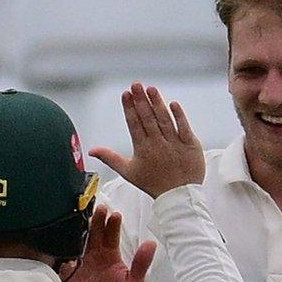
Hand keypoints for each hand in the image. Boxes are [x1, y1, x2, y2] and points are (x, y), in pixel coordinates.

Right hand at [60, 205, 156, 281]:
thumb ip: (141, 264)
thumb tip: (151, 244)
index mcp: (109, 257)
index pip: (111, 236)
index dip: (113, 224)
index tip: (115, 215)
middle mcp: (93, 257)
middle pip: (94, 234)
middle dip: (97, 220)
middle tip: (100, 209)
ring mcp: (79, 264)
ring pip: (78, 242)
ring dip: (81, 230)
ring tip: (83, 218)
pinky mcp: (66, 274)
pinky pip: (62, 260)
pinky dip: (63, 252)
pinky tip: (66, 244)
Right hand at [90, 83, 204, 197]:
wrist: (178, 197)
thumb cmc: (153, 183)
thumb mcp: (129, 172)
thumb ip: (110, 158)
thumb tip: (91, 151)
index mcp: (142, 149)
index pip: (134, 124)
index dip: (130, 108)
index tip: (126, 93)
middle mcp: (158, 144)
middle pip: (148, 119)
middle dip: (141, 101)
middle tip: (136, 84)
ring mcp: (174, 144)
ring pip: (165, 120)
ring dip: (157, 103)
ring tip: (150, 89)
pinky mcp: (190, 145)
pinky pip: (184, 128)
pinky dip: (179, 116)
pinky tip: (172, 103)